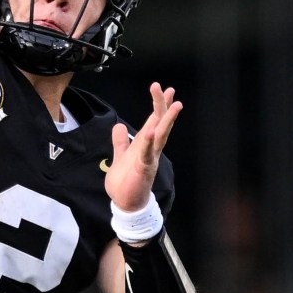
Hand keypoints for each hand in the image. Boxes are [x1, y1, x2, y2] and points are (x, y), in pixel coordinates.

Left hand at [106, 83, 182, 217]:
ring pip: (161, 135)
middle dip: (163, 105)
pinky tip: (151, 131)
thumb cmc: (125, 182)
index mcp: (144, 144)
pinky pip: (147, 154)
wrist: (125, 204)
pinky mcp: (144, 169)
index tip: (164, 88)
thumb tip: (118, 126)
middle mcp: (150, 149)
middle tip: (169, 88)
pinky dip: (149, 142)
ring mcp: (149, 158)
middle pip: (159, 123)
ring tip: (175, 104)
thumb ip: (120, 141)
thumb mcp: (120, 156)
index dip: (159, 105)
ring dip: (166, 119)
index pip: (153, 120)